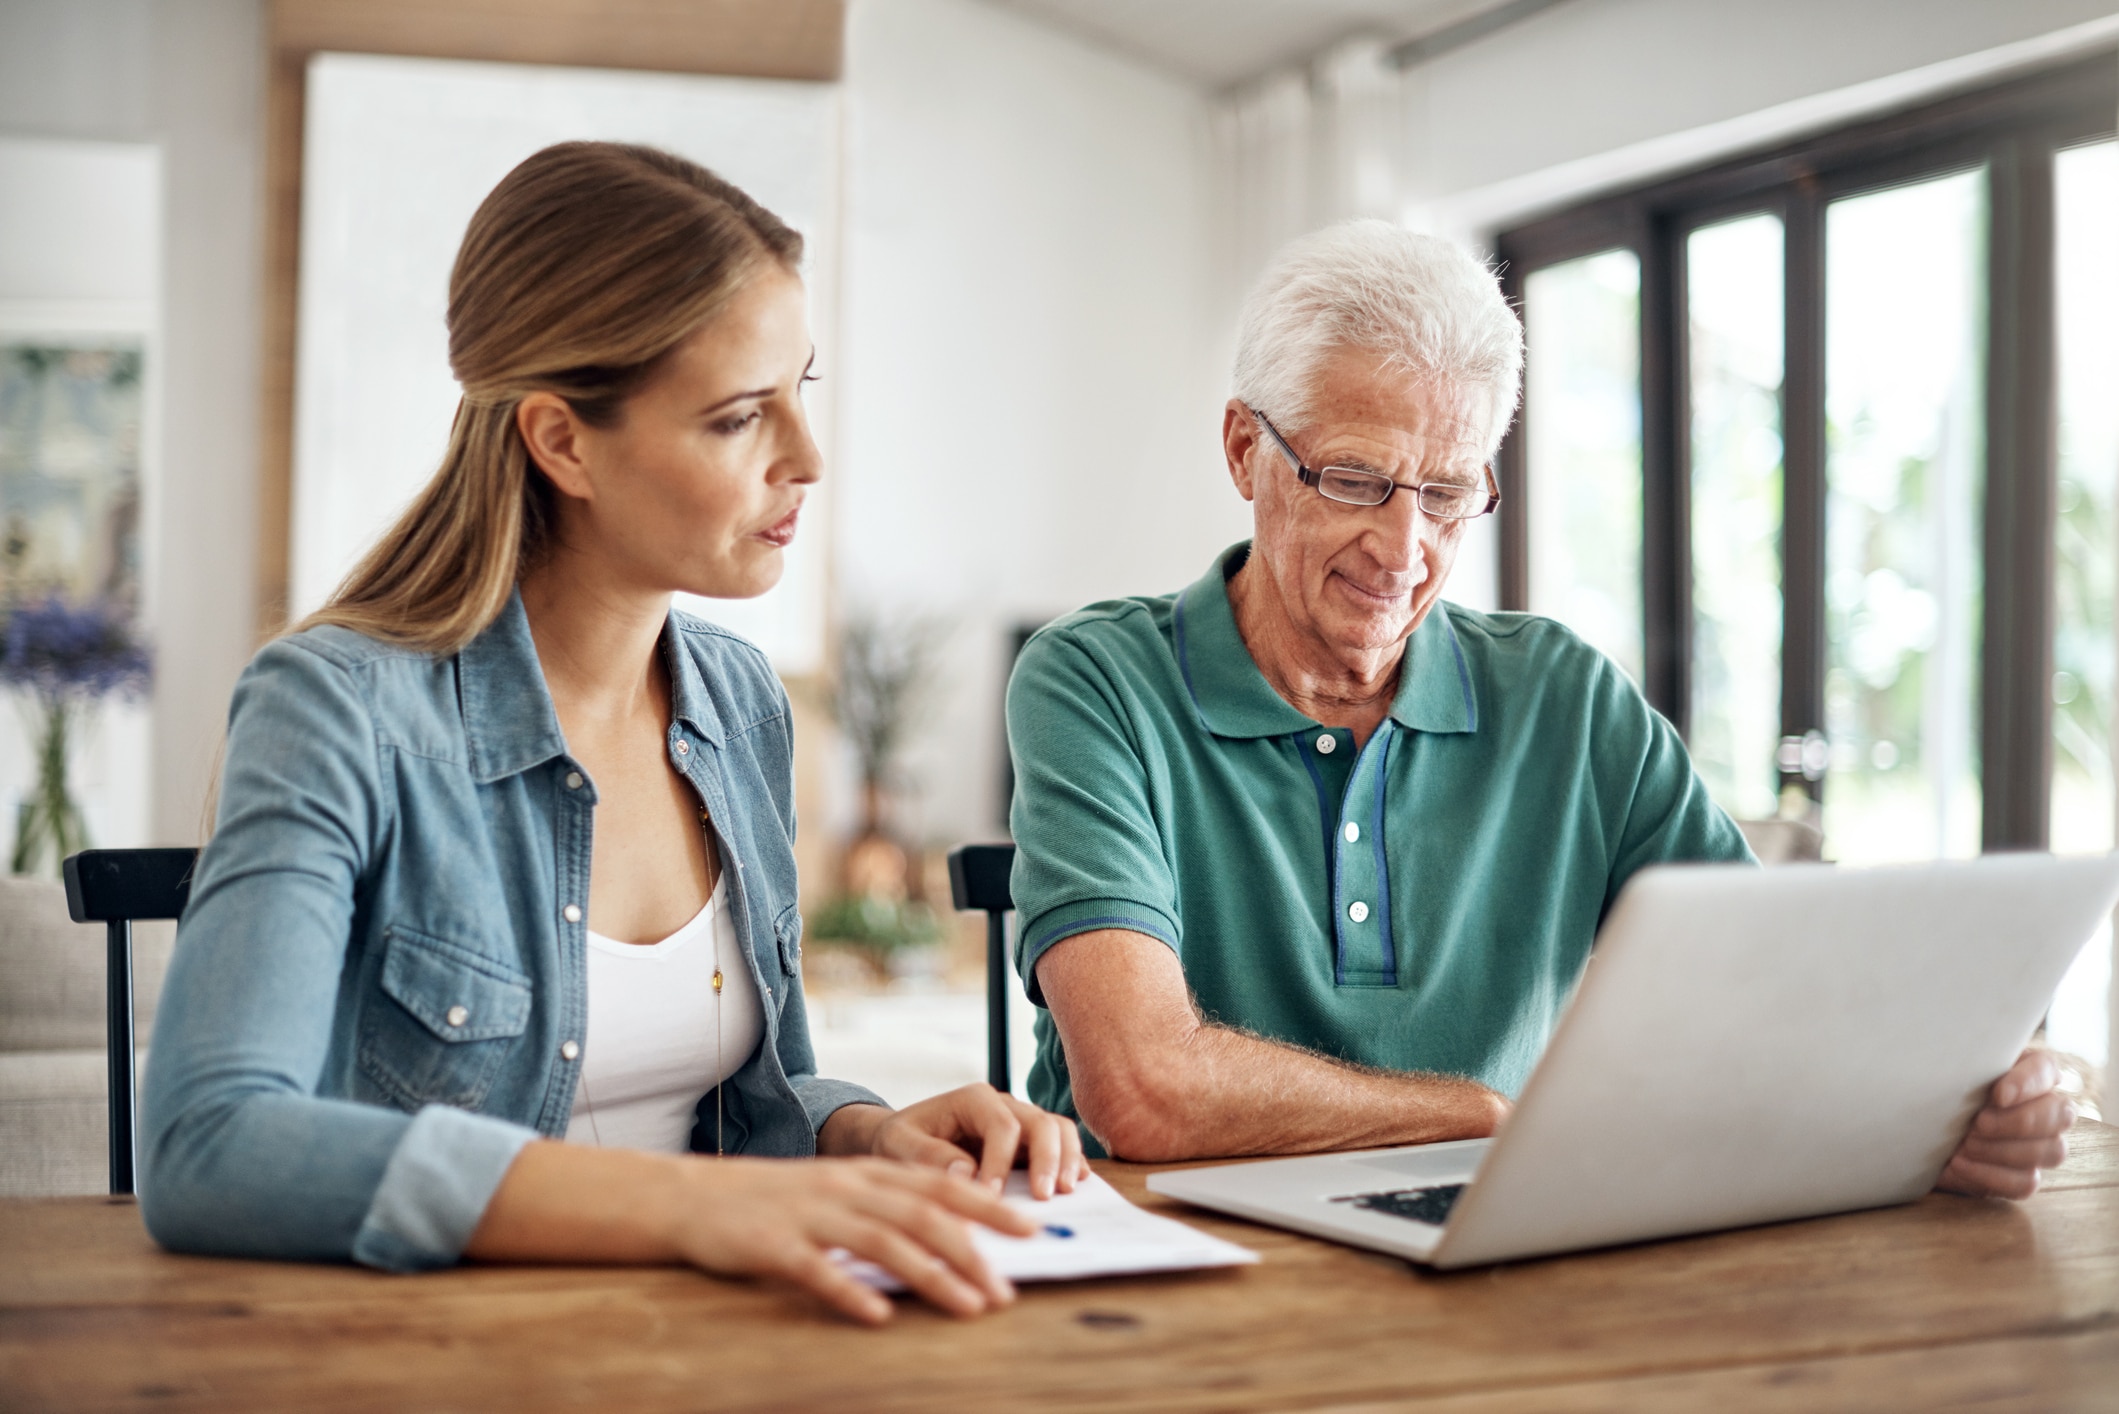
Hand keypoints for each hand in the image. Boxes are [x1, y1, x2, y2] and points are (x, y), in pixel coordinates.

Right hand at [670, 1155, 1034, 1324]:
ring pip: (882, 1241)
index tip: (1032, 1230)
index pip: (940, 1184)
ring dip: (931, 1274)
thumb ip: (890, 1206)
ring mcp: (810, 1215)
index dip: (989, 1205)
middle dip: (972, 1251)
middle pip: (921, 1215)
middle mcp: (846, 1189)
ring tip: (968, 1306)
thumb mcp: (839, 1192)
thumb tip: (955, 1236)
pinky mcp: (773, 1245)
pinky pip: (817, 1270)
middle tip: (1008, 1289)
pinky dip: (849, 1292)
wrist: (694, 1197)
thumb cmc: (777, 1201)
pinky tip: (877, 1317)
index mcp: (866, 1174)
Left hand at [843, 1084, 1089, 1198]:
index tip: (991, 1196)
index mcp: (972, 1100)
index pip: (1001, 1125)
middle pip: (1039, 1122)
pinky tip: (1076, 1182)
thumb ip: (928, 1155)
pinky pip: (1060, 1145)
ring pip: (1057, 1129)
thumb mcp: (898, 1145)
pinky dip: (1070, 1161)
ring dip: (1066, 1158)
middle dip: (1047, 1159)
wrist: (903, 1141)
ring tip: (1065, 1191)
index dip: (1001, 1161)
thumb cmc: (899, 1141)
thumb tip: (967, 1173)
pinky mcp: (1028, 1144)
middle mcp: (1002, 1105)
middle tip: (1044, 1197)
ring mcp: (1019, 1123)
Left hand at [1935, 1048, 2074, 1199]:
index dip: (2028, 1083)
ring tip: (1965, 1144)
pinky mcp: (2025, 1177)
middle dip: (2019, 1122)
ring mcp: (2042, 1146)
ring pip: (2052, 1151)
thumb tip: (1964, 1064)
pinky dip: (1991, 1175)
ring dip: (2004, 1150)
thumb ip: (1966, 1065)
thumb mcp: (1947, 1072)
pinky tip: (1961, 1164)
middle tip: (1979, 1123)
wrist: (1918, 1133)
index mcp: (2029, 1073)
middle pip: (2061, 1114)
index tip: (1998, 1095)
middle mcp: (2046, 1109)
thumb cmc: (1937, 1092)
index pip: (2045, 1069)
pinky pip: (2026, 1183)